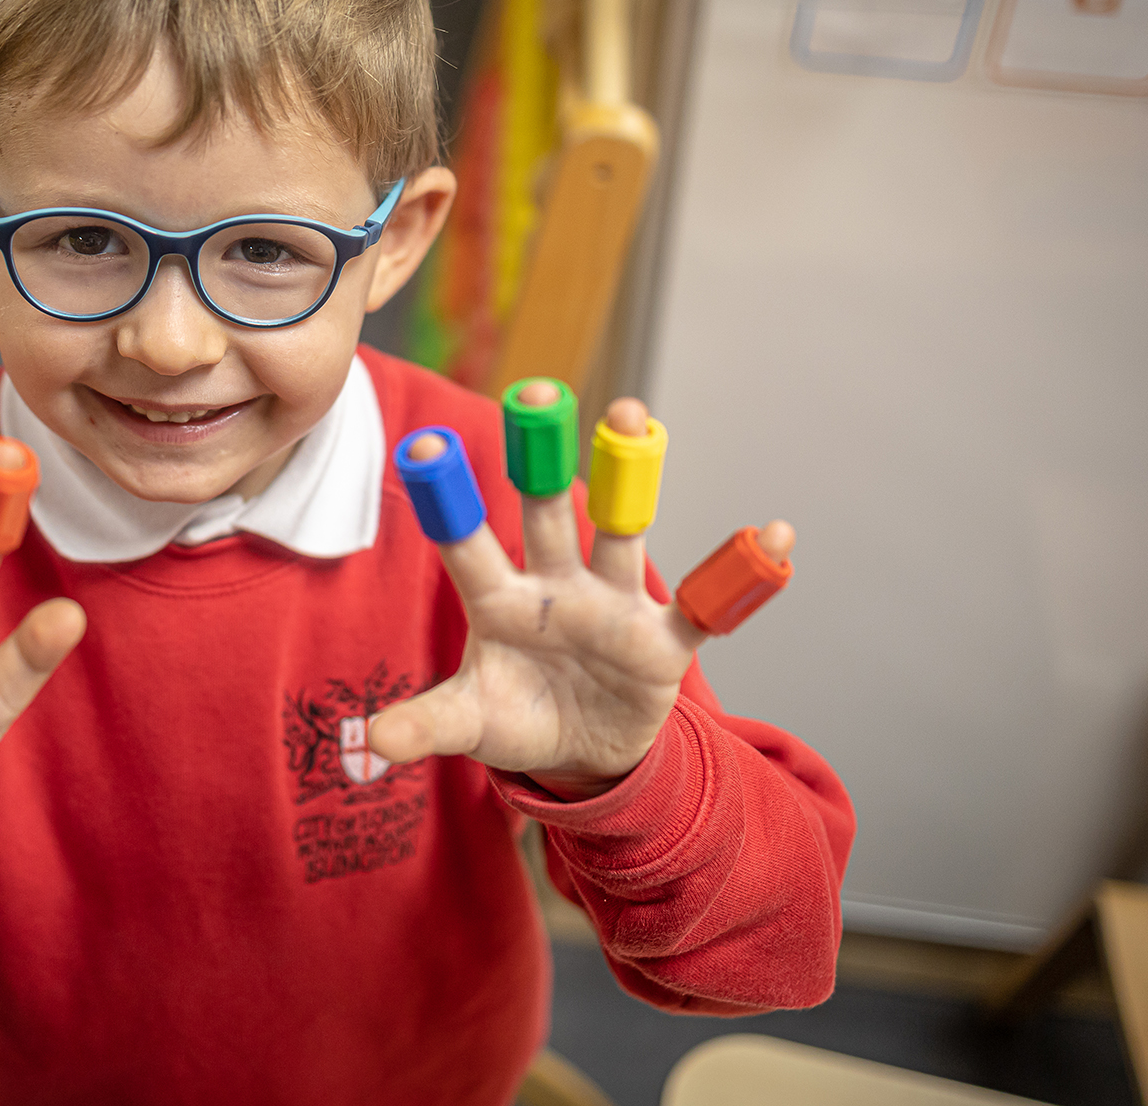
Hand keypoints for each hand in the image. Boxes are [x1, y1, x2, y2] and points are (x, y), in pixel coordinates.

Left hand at [368, 391, 793, 799]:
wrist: (581, 755)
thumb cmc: (517, 718)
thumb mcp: (471, 724)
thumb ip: (426, 724)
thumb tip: (371, 742)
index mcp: (499, 601)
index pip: (468, 544)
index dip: (447, 502)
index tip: (422, 445)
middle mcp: (556, 585)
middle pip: (548, 510)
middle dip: (542, 454)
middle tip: (536, 393)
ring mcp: (613, 604)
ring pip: (623, 530)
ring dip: (630, 475)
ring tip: (632, 415)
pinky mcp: (664, 641)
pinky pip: (709, 604)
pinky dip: (742, 573)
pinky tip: (776, 535)